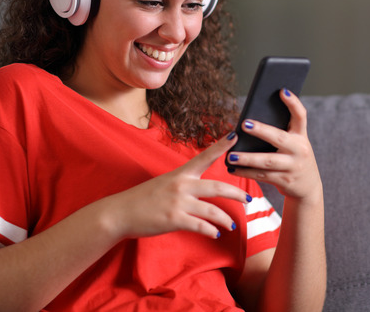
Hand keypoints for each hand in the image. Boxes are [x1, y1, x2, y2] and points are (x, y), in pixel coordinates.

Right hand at [103, 134, 250, 239]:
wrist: (120, 213)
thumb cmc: (143, 199)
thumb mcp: (164, 183)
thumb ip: (184, 184)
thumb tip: (201, 189)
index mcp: (180, 174)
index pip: (204, 157)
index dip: (221, 146)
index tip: (235, 134)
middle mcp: (182, 185)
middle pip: (218, 187)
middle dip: (236, 194)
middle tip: (249, 199)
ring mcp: (178, 202)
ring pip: (212, 210)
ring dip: (226, 219)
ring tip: (232, 225)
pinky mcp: (174, 219)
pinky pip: (200, 226)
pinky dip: (211, 231)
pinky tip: (215, 234)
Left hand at [227, 89, 322, 202]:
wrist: (308, 188)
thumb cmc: (294, 158)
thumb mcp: (295, 144)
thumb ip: (281, 132)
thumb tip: (251, 120)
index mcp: (301, 136)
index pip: (300, 116)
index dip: (293, 103)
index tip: (282, 90)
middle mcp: (300, 150)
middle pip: (279, 138)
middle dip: (261, 131)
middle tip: (244, 124)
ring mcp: (292, 166)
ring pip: (267, 161)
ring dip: (247, 158)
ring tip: (231, 156)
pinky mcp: (285, 181)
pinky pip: (262, 176)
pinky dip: (246, 172)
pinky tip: (232, 169)